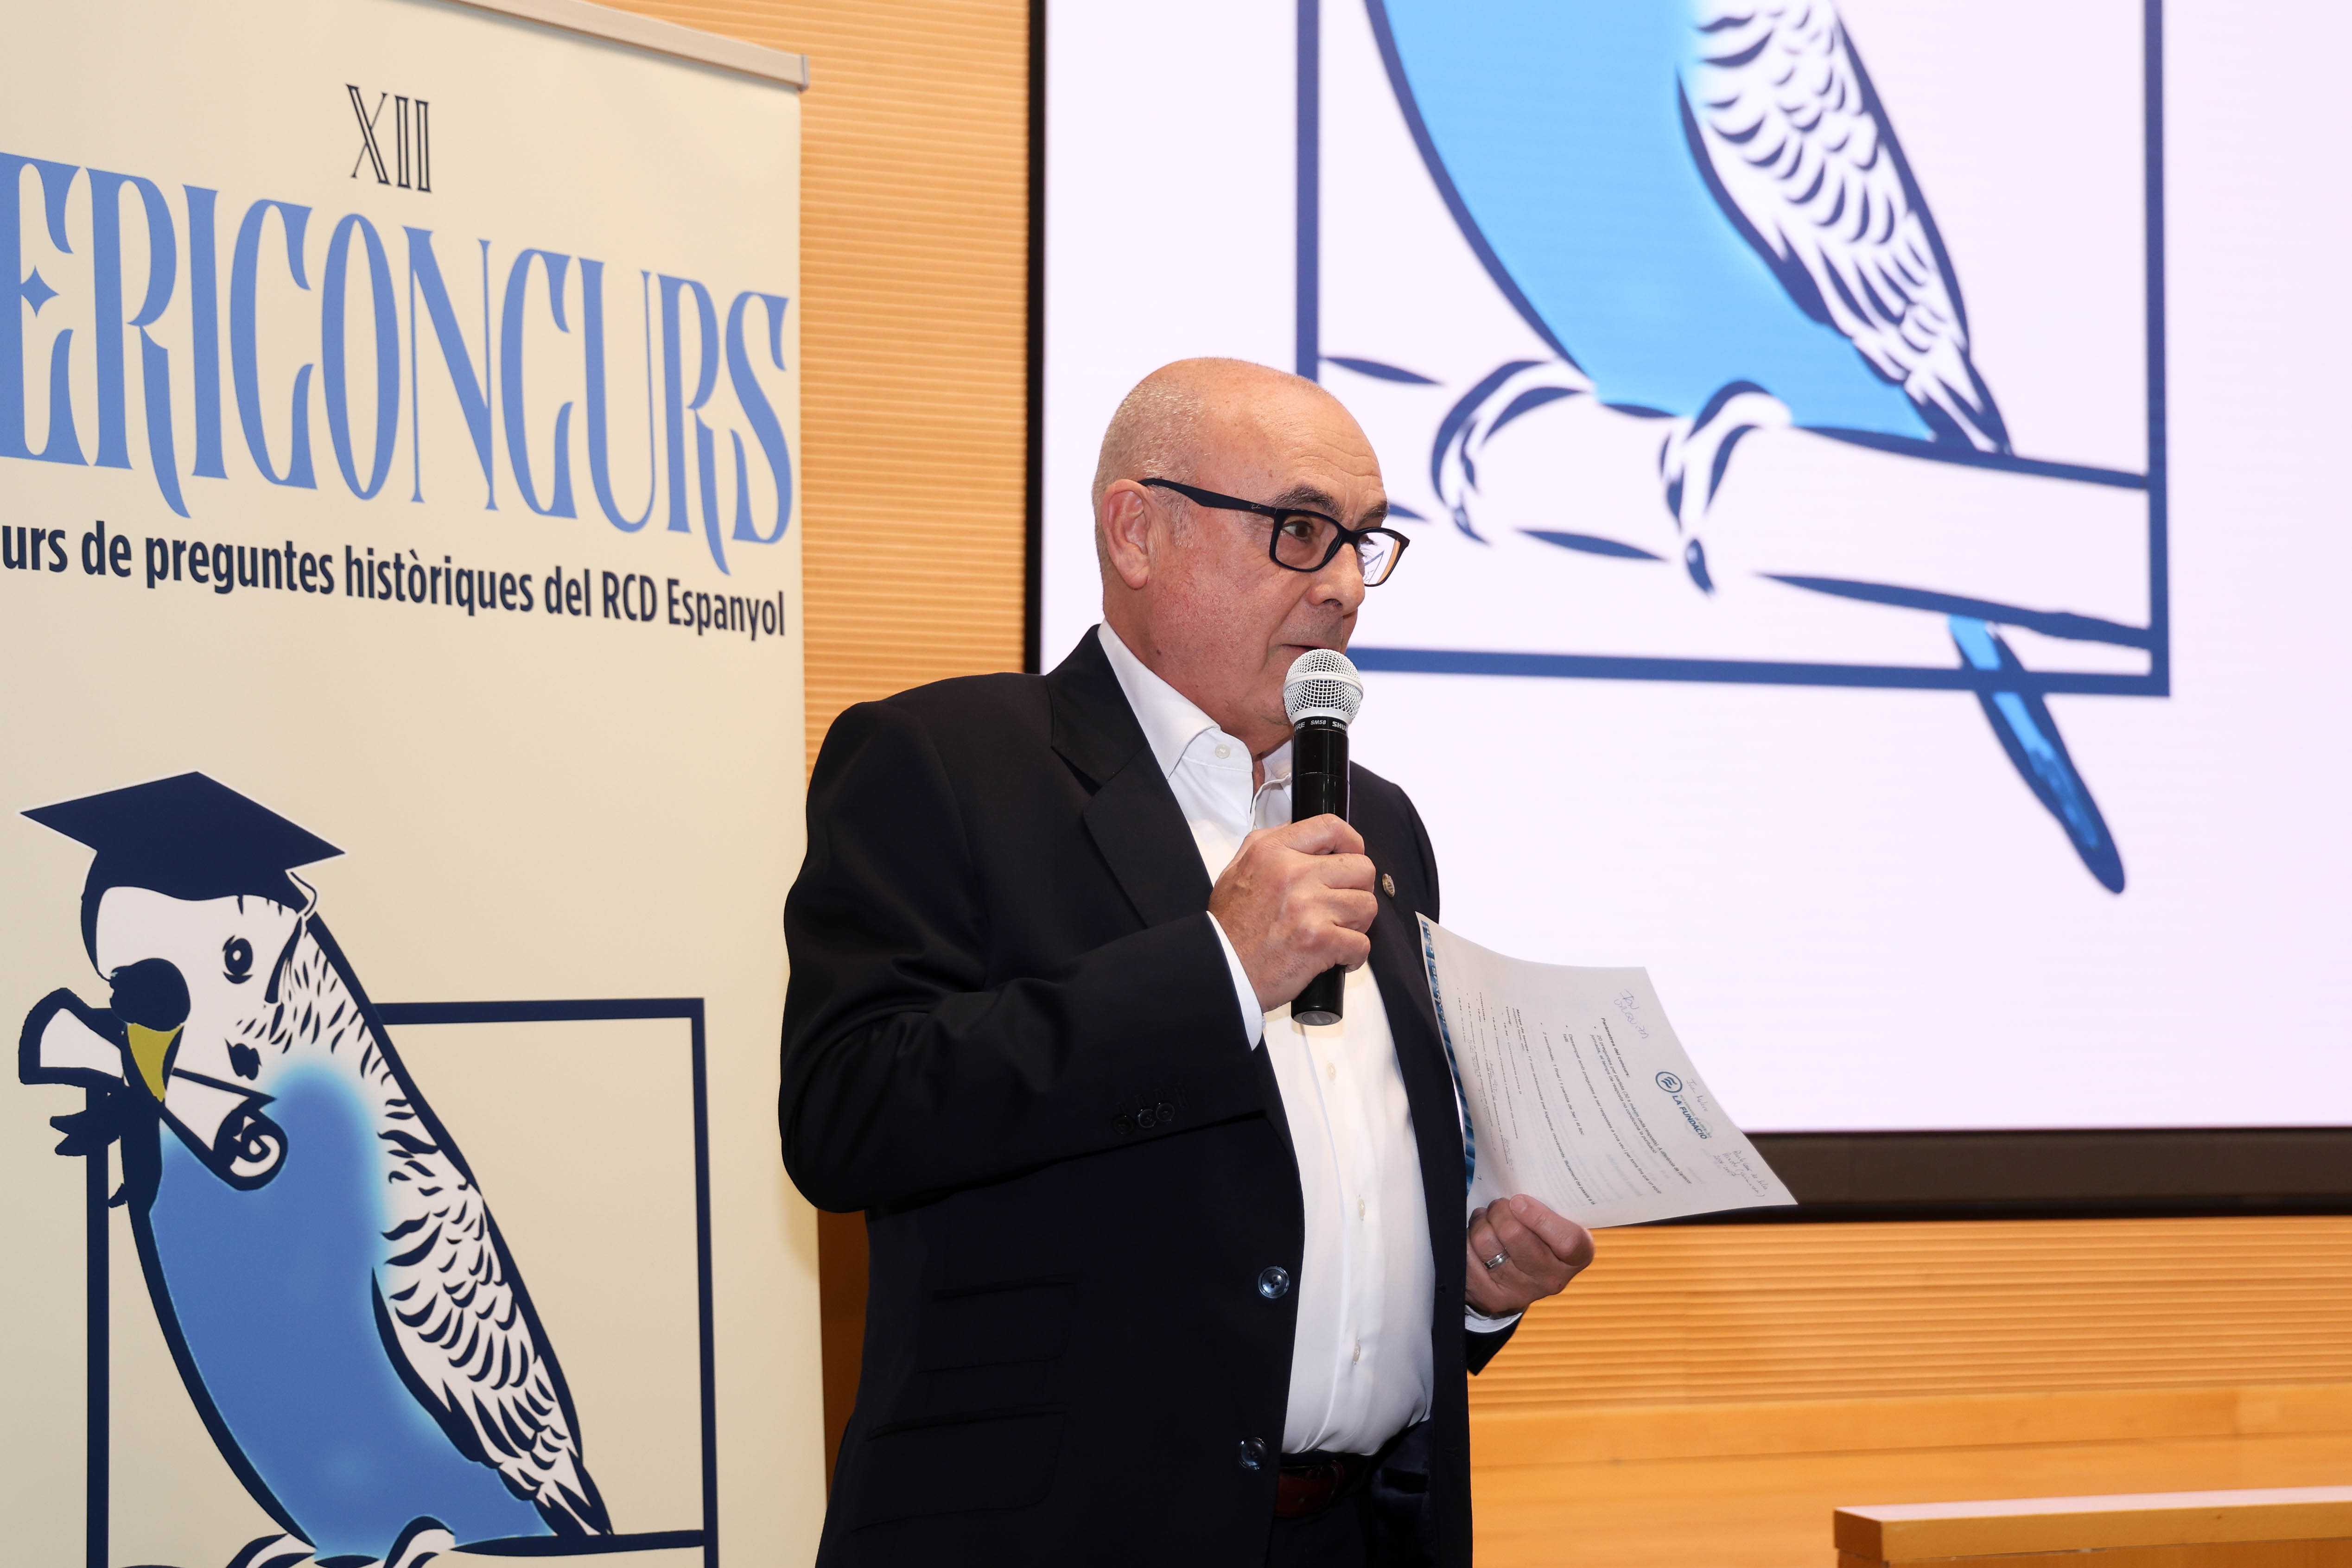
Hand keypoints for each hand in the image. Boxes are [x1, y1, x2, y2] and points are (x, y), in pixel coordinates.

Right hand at [1207, 815, 1378, 1011]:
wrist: (1220, 968)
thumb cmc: (1229, 924)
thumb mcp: (1237, 868)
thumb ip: (1269, 844)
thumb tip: (1308, 837)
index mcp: (1273, 851)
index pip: (1331, 827)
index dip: (1352, 842)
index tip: (1352, 857)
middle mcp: (1294, 874)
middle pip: (1362, 868)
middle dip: (1359, 888)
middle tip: (1344, 905)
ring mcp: (1309, 907)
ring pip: (1367, 906)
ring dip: (1357, 923)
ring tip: (1339, 932)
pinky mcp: (1320, 941)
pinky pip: (1361, 944)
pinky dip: (1354, 955)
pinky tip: (1339, 958)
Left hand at [1465, 1194, 1593, 1317]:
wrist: (1522, 1280)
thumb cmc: (1541, 1238)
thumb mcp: (1556, 1223)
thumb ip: (1547, 1207)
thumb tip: (1517, 1191)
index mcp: (1576, 1258)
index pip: (1567, 1241)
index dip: (1539, 1217)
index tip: (1519, 1200)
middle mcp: (1552, 1279)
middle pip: (1515, 1235)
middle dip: (1499, 1210)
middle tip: (1499, 1205)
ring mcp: (1521, 1292)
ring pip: (1485, 1242)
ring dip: (1480, 1222)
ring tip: (1485, 1219)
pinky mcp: (1492, 1298)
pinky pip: (1467, 1257)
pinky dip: (1465, 1240)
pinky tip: (1474, 1238)